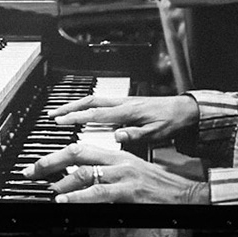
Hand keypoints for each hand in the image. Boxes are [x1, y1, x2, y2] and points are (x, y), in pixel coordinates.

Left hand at [21, 142, 210, 205]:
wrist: (187, 193)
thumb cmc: (157, 186)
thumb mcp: (128, 173)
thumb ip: (103, 174)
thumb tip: (75, 180)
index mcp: (116, 155)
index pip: (80, 147)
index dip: (55, 154)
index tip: (37, 164)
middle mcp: (118, 161)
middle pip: (77, 152)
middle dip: (49, 162)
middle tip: (31, 172)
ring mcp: (124, 175)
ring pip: (86, 172)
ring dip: (61, 181)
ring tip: (46, 188)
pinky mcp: (131, 191)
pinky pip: (99, 192)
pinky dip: (78, 196)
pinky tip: (64, 200)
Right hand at [49, 93, 198, 146]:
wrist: (185, 110)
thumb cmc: (171, 122)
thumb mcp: (156, 134)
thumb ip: (135, 135)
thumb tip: (116, 136)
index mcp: (127, 112)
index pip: (95, 114)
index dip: (76, 117)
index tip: (60, 120)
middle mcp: (123, 104)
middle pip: (89, 102)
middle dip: (69, 107)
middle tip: (53, 114)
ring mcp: (123, 101)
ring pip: (94, 100)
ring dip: (76, 104)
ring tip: (61, 111)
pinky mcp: (126, 102)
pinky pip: (101, 101)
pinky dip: (87, 105)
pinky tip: (82, 110)